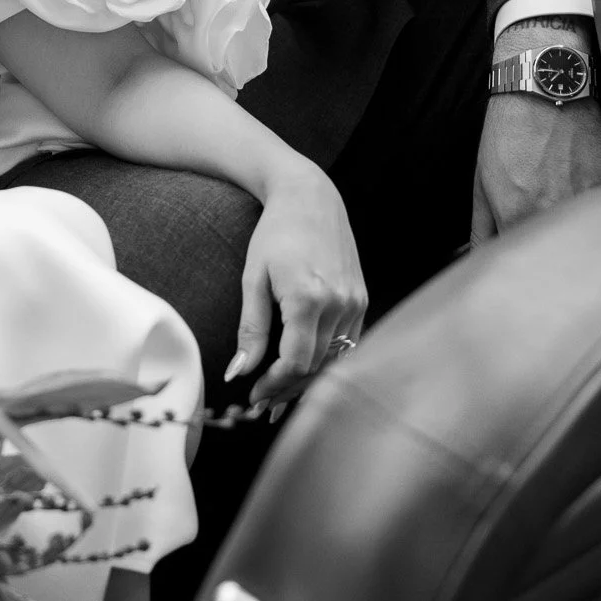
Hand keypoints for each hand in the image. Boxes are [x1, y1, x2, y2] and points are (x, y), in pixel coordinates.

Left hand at [230, 162, 366, 410]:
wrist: (310, 196)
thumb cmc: (274, 233)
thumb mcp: (252, 277)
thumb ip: (250, 328)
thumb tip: (238, 373)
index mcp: (307, 298)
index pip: (295, 363)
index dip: (274, 385)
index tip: (254, 395)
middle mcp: (338, 303)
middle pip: (316, 367)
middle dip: (288, 389)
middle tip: (263, 404)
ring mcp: (355, 301)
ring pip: (334, 359)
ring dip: (308, 380)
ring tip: (281, 394)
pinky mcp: (362, 298)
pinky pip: (348, 343)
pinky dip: (327, 360)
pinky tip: (307, 370)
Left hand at [472, 91, 600, 242]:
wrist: (541, 90)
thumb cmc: (510, 131)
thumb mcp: (482, 180)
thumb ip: (481, 228)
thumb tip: (479, 255)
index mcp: (515, 216)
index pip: (520, 257)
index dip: (520, 255)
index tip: (521, 249)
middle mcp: (551, 211)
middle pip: (553, 253)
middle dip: (546, 248)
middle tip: (541, 221)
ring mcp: (584, 197)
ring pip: (582, 235)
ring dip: (572, 229)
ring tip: (559, 199)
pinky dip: (596, 210)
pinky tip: (582, 191)